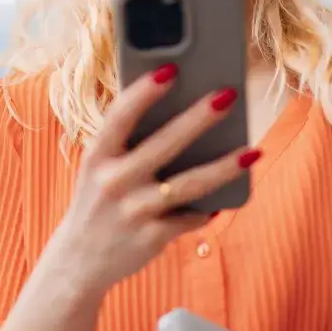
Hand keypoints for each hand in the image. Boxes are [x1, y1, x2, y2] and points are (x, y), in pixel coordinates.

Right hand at [47, 63, 261, 297]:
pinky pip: (190, 217)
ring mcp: (132, 212)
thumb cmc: (99, 200)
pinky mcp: (151, 238)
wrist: (78, 260)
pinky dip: (208, 208)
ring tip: (253, 152)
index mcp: (97, 156)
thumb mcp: (99, 168)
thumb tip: (182, 111)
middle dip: (199, 118)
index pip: (119, 116)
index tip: (171, 70)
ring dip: (224, 167)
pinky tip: (226, 197)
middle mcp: (113, 182)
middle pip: (164, 144)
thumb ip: (127, 143)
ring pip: (188, 185)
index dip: (144, 92)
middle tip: (228, 96)